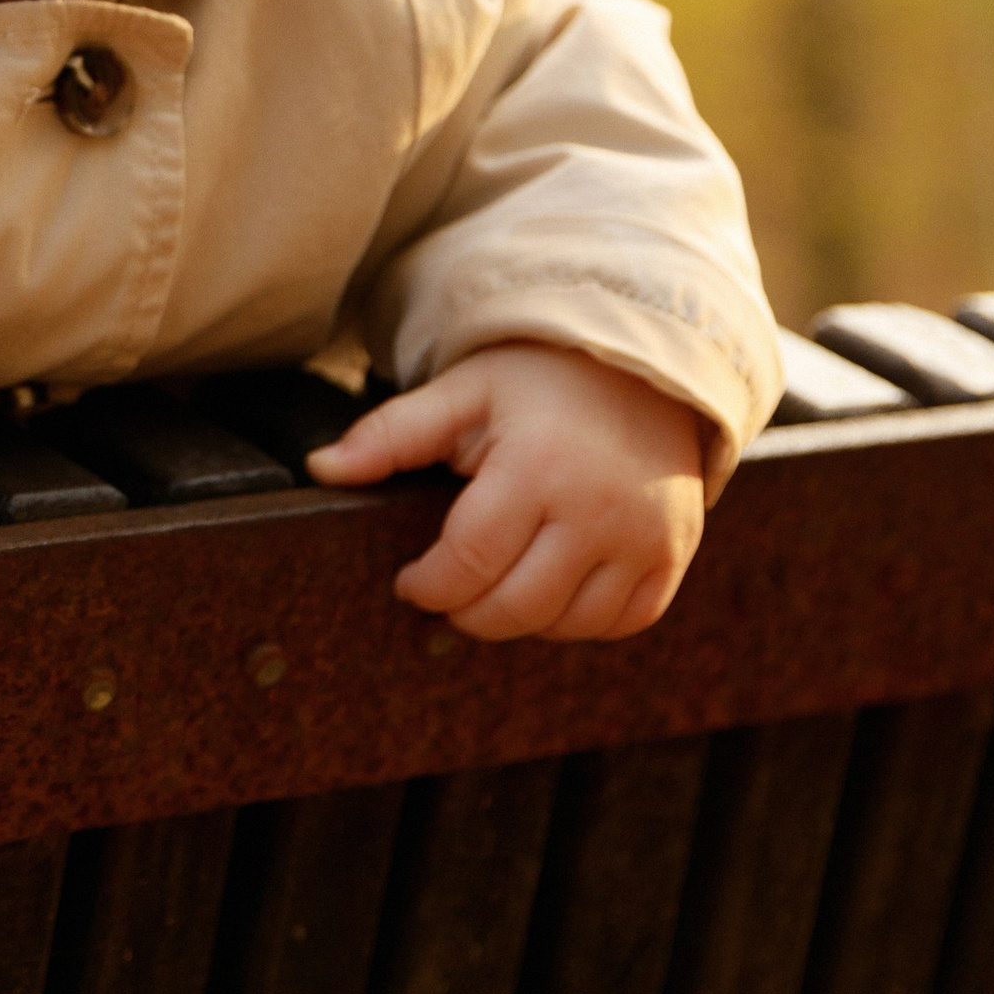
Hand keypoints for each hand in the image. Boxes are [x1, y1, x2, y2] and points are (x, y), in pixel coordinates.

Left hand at [306, 341, 705, 640]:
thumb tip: (319, 469)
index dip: (427, 586)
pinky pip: (622, 621)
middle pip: (515, 608)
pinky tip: (553, 589)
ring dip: (521, 620)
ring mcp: (645, 538)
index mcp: (536, 467)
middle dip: (466, 613)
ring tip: (498, 584)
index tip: (411, 581)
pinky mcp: (674, 555)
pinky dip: (580, 621)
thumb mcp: (461, 394)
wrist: (642, 367)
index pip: (467, 564)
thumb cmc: (538, 382)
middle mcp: (598, 509)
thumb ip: (389, 435)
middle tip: (449, 591)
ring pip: (567, 625)